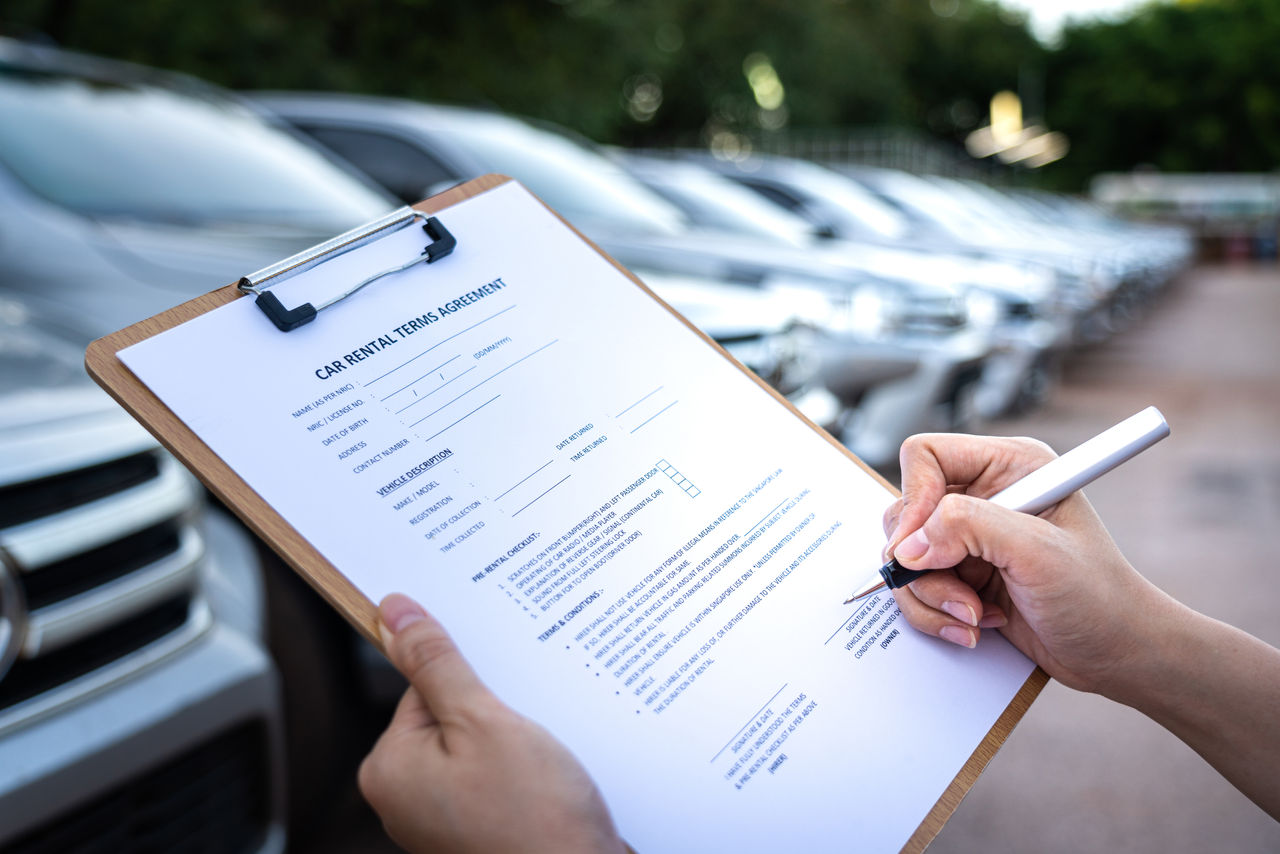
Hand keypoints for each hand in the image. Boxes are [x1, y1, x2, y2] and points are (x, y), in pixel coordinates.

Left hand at [358, 594, 625, 853]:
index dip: (471, 675)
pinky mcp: (481, 829)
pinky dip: (527, 767)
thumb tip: (394, 610)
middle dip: (497, 706)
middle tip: (534, 716)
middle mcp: (407, 798)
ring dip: (519, 736)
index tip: (506, 673)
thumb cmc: (532, 819)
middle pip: (451, 713)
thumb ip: (437, 664)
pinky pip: (498, 777)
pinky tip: (556, 771)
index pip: (421, 686)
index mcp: (390, 768)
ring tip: (549, 750)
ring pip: (481, 745)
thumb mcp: (483, 722)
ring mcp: (445, 819)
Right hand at [882, 433, 1172, 694]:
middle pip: (906, 513)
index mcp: (1009, 467)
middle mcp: (983, 497)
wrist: (1116, 652)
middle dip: (925, 563)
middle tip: (962, 594)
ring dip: (932, 596)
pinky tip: (978, 625)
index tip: (919, 545)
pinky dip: (936, 614)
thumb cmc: (1099, 595)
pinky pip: (916, 590)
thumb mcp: (1038, 552)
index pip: (926, 457)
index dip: (915, 497)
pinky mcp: (961, 576)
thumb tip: (908, 545)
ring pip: (906, 557)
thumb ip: (969, 529)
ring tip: (976, 616)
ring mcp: (969, 540)